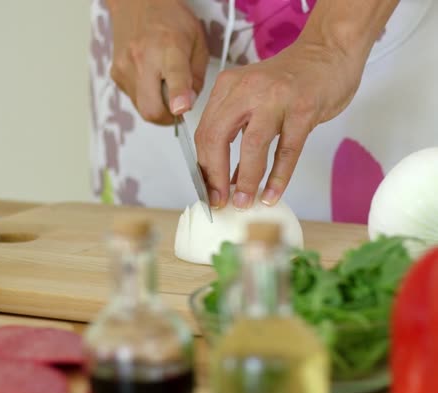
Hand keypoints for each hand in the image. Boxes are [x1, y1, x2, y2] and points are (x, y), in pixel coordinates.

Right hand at [107, 0, 208, 124]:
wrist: (137, 1)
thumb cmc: (169, 19)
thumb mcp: (197, 42)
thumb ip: (197, 77)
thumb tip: (188, 103)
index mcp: (169, 46)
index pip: (174, 76)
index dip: (177, 96)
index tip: (181, 108)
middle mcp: (143, 58)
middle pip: (152, 109)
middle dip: (168, 117)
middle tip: (176, 106)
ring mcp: (125, 68)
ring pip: (143, 109)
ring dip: (157, 106)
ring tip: (163, 83)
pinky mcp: (116, 75)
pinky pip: (134, 100)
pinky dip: (146, 97)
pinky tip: (150, 78)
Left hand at [195, 38, 365, 209]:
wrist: (327, 52)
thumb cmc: (287, 81)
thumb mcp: (251, 99)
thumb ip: (235, 133)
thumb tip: (228, 178)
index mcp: (228, 87)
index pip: (205, 133)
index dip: (204, 168)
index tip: (209, 191)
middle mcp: (247, 90)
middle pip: (218, 139)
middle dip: (216, 177)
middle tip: (220, 201)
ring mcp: (276, 98)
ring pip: (252, 147)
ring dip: (246, 181)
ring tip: (244, 202)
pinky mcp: (303, 109)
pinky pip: (287, 151)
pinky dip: (278, 178)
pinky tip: (271, 195)